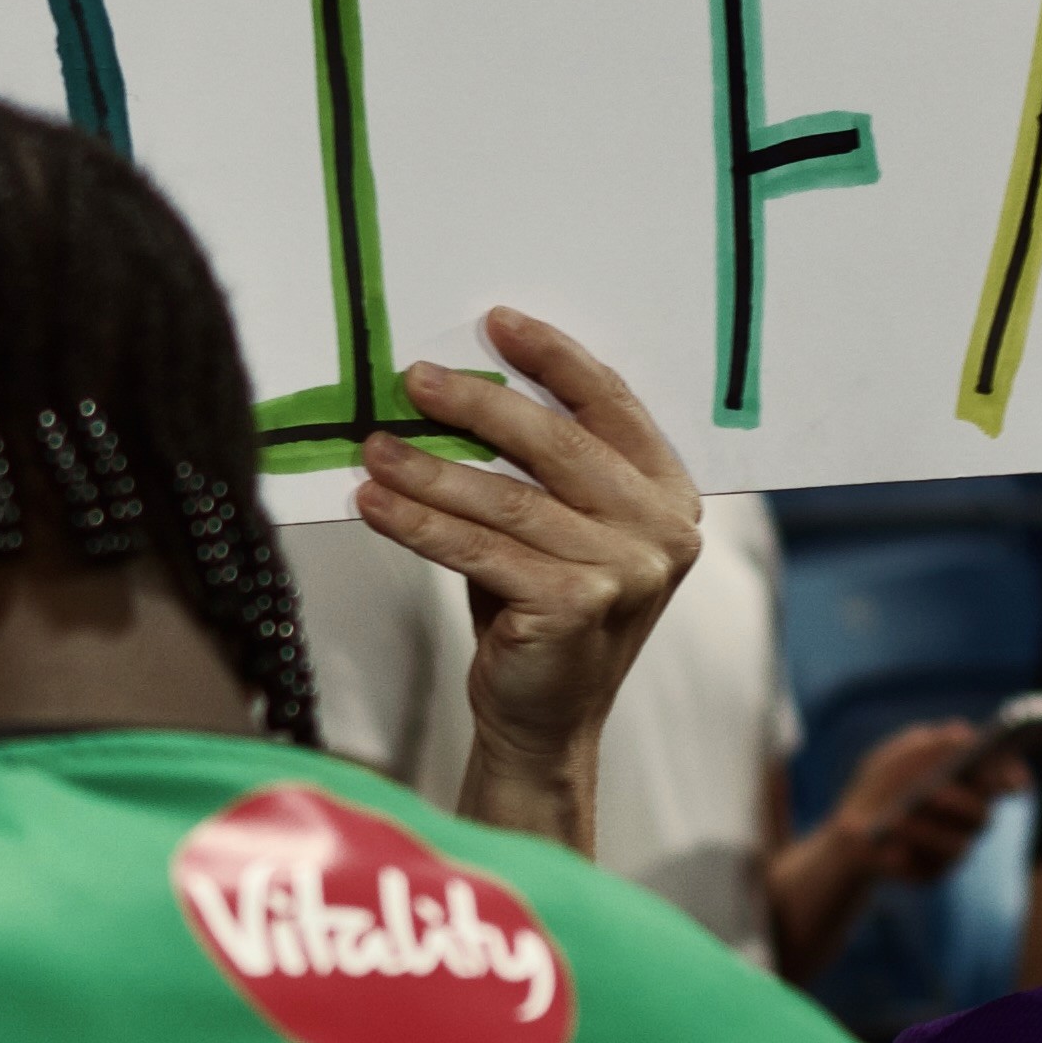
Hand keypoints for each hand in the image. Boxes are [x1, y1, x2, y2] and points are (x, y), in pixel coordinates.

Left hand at [354, 312, 699, 852]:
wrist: (543, 720)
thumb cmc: (539, 609)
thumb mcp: (554, 527)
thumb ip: (536, 466)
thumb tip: (455, 383)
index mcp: (668, 493)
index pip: (611, 403)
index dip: (553, 358)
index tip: (494, 322)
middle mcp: (662, 529)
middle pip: (558, 444)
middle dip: (477, 405)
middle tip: (413, 378)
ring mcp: (628, 570)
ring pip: (509, 500)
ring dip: (431, 468)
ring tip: (372, 447)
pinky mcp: (579, 604)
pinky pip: (482, 550)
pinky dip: (421, 524)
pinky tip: (375, 504)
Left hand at [830, 719, 1012, 886]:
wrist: (854, 829)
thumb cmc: (884, 785)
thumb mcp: (898, 757)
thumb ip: (929, 745)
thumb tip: (961, 735)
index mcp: (973, 784)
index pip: (1005, 780)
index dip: (1011, 778)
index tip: (1006, 775)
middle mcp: (970, 819)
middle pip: (982, 814)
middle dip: (962, 802)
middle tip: (939, 791)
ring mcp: (955, 848)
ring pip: (959, 843)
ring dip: (930, 828)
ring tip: (906, 813)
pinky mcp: (934, 873)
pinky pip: (931, 868)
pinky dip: (911, 849)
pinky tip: (894, 840)